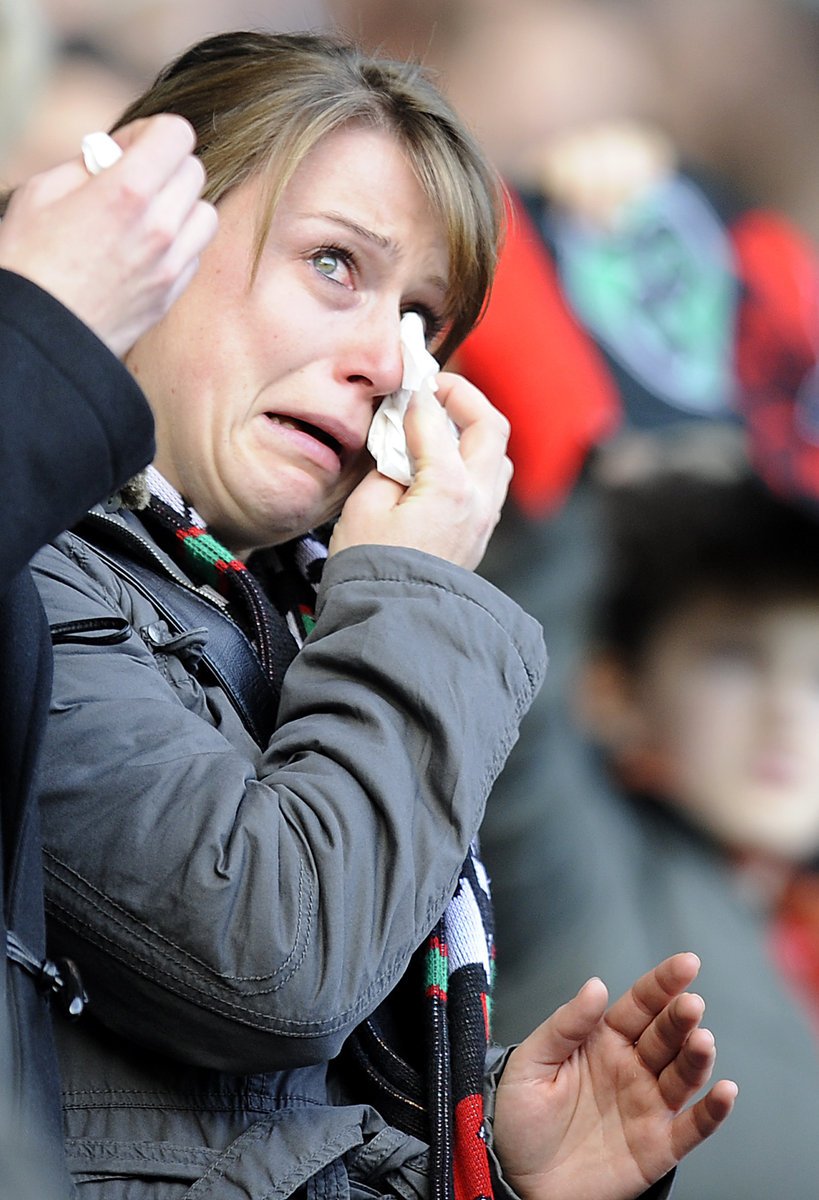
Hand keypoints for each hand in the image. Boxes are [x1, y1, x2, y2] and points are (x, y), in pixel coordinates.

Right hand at [0, 114, 217, 356]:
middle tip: (133, 180)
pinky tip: (146, 248)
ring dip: (181, 205)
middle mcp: (160, 227)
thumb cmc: (28, 262)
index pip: (177, 135)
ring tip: (147, 215)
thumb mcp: (41, 192)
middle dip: (165, 166)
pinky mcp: (171, 294)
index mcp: (127, 191)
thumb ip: (87, 165)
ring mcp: (171, 265)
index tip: (129, 148)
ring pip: (206, 213)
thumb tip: (114, 156)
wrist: (38, 335)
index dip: (152, 132)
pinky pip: (195, 254)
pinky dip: (179, 243)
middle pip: (194, 170)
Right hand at [329, 371, 511, 569]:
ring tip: (441, 424)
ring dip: (474, 430)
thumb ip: (387, 464)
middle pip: (490, 427)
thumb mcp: (365, 506)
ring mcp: (485, 518)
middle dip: (464, 398)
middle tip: (433, 388)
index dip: (415, 395)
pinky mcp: (480, 534)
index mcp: (451, 485)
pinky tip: (444, 462)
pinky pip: (489, 483)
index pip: (435, 420)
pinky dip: (472, 460)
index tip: (402, 381)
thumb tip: (399, 444)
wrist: (394, 622)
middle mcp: (480, 498)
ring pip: (497, 456)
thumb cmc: (372, 569)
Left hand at [492, 953, 737, 1199]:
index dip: (663, 983)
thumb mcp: (531, 1063)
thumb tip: (596, 985)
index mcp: (602, 1040)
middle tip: (691, 1005)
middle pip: (666, 1036)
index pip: (640, 1005)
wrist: (516, 1180)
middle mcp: (631, 1068)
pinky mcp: (657, 1146)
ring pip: (683, 1075)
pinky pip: (693, 1128)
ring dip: (697, 1057)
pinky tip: (724, 1093)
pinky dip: (713, 1111)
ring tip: (702, 1041)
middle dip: (681, 1017)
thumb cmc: (519, 1119)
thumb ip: (565, 1025)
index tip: (686, 964)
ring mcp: (647, 1106)